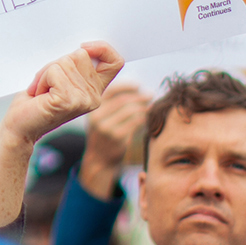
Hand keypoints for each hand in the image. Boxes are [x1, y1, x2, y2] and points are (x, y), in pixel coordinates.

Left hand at [0, 42, 122, 148]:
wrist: (20, 127)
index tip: (84, 47)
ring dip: (46, 73)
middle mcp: (94, 96)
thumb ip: (74, 65)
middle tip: (48, 83)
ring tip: (43, 91)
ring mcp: (84, 99)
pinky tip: (40, 95)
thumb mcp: (60, 78)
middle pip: (81, 55)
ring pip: (65, 62)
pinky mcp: (68, 100)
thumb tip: (81, 47)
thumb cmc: (36, 102)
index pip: (115, 62)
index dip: (103, 48)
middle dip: (57, 63)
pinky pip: (54, 71)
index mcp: (95, 90)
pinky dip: (42, 79)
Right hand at [79, 83, 149, 198]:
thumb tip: (137, 88)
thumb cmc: (104, 134)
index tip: (138, 85)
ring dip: (144, 106)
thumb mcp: (101, 118)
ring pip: (131, 110)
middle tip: (150, 94)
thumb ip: (112, 104)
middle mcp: (97, 117)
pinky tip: (149, 116)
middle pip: (124, 100)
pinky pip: (136, 122)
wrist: (99, 159)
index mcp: (93, 109)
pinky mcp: (117, 137)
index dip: (126, 86)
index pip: (111, 90)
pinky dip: (144, 116)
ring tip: (151, 105)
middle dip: (139, 96)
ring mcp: (107, 127)